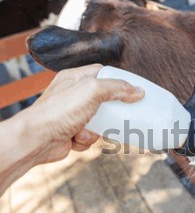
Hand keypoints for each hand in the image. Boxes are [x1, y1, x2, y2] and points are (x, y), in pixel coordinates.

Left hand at [26, 64, 143, 162]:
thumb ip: (117, 88)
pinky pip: (90, 135)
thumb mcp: (92, 90)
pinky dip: (87, 139)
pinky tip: (77, 138)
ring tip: (89, 130)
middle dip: (111, 109)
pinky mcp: (71, 132)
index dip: (118, 80)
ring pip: (99, 120)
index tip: (133, 90)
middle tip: (123, 113)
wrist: (38, 139)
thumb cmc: (59, 111)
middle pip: (103, 99)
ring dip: (98, 128)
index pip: (102, 72)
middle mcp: (72, 94)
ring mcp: (71, 114)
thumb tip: (138, 91)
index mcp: (74, 78)